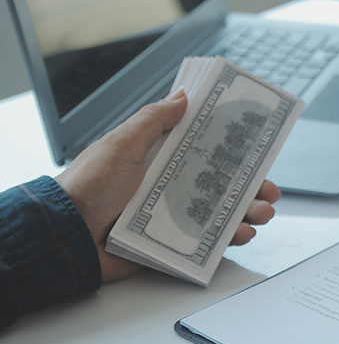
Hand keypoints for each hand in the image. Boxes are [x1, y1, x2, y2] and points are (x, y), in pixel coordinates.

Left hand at [55, 89, 280, 281]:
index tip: (259, 149)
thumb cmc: (87, 187)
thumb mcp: (120, 144)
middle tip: (270, 190)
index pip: (206, 152)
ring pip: (221, 216)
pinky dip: (228, 240)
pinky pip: (206, 245)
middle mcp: (170, 189)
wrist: (64, 236)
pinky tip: (241, 235)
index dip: (235, 152)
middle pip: (222, 186)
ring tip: (262, 214)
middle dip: (252, 188)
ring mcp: (172, 219)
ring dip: (248, 214)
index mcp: (161, 161)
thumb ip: (153, 120)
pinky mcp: (170, 247)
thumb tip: (183, 96)